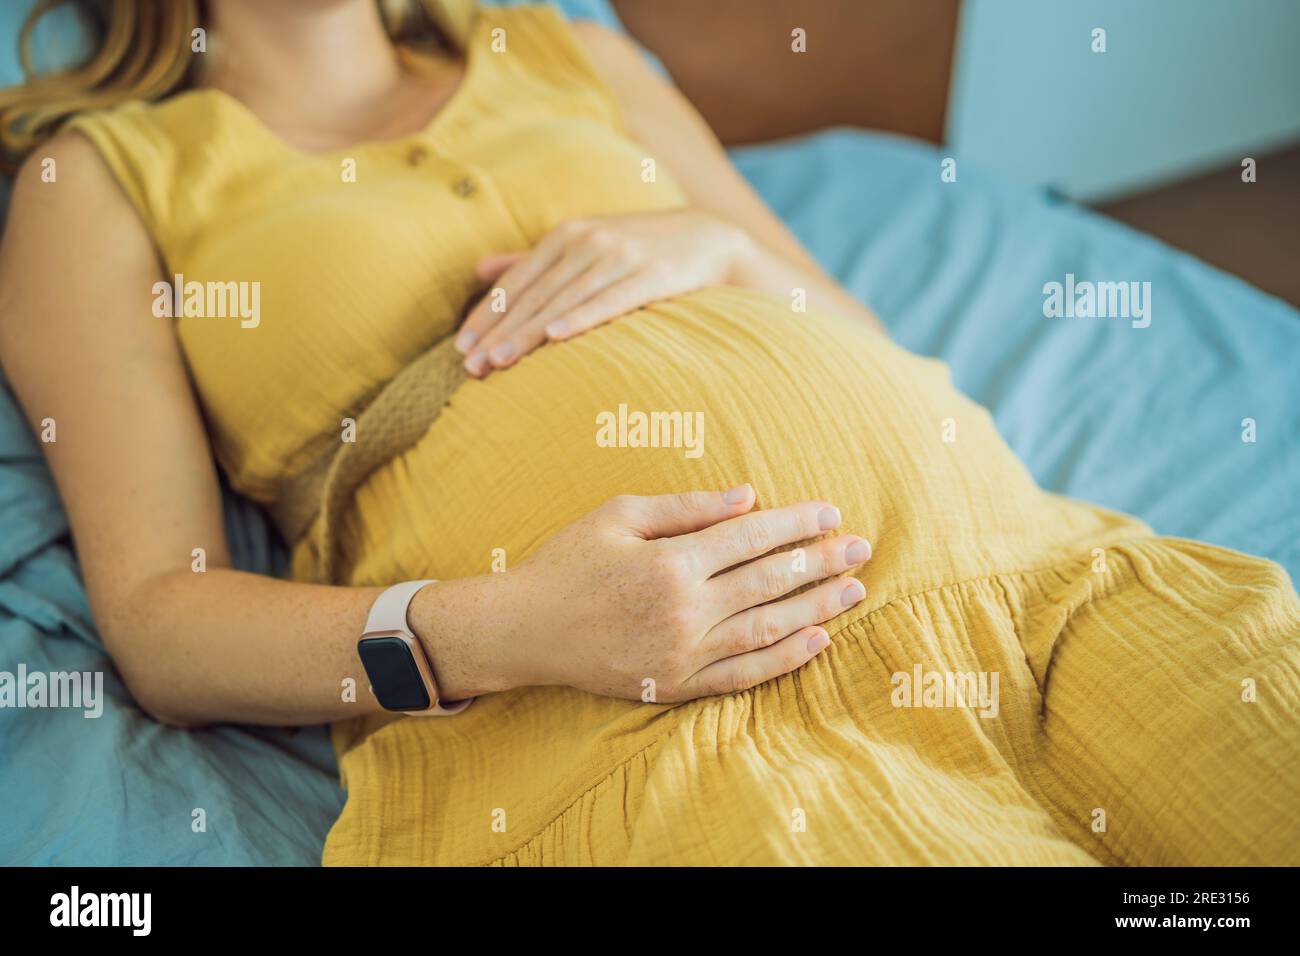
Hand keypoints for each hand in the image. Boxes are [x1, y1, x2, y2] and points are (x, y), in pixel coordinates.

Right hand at [413, 485, 870, 702]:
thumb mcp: (618, 516)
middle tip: (862, 548)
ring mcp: (684, 654)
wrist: (524, 630)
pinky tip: (817, 642)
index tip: (831, 511)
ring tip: (854, 592)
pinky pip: (744, 675)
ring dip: (816, 608)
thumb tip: (748, 498)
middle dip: (821, 562)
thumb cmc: (567, 563)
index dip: (796, 522)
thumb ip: (686, 508)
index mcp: (671, 562)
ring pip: (767, 629)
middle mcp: (685, 610)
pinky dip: (785, 660)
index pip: (751, 537)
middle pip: (770, 581)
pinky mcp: (678, 685)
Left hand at [454, 210, 754, 376]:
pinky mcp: (652, 274)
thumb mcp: (584, 246)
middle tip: (471, 368)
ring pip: (564, 300)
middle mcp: (587, 241)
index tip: (461, 349)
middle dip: (500, 333)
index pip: (516, 282)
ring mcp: (620, 256)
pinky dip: (582, 317)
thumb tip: (479, 270)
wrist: (709, 238)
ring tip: (499, 362)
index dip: (487, 316)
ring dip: (528, 333)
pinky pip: (610, 300)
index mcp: (565, 235)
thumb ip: (532, 260)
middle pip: (535, 295)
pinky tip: (557, 337)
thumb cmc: (638, 250)